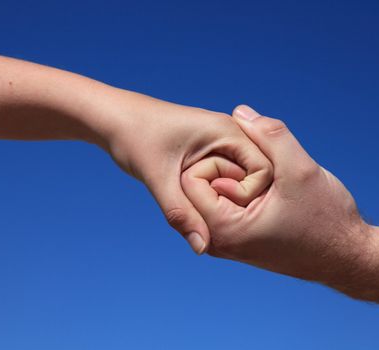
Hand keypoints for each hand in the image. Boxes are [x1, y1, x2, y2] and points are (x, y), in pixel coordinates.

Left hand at [94, 93, 272, 253]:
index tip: (225, 210)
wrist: (114, 117)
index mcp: (227, 131)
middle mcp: (230, 133)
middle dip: (241, 199)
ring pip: (240, 177)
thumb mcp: (158, 178)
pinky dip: (218, 191)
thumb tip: (202, 248)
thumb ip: (181, 213)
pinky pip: (226, 174)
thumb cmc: (134, 137)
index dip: (249, 195)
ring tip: (212, 213)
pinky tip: (204, 205)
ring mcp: (220, 141)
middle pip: (256, 174)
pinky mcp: (210, 150)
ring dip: (228, 196)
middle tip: (220, 218)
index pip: (264, 169)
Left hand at [181, 105, 373, 285]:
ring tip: (268, 185)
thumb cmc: (327, 219)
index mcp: (225, 229)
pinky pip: (223, 204)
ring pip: (212, 193)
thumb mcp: (300, 170)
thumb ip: (270, 137)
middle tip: (265, 175)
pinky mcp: (236, 238)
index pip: (190, 179)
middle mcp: (218, 241)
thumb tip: (240, 111)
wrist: (344, 255)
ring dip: (235, 178)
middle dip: (227, 168)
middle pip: (196, 186)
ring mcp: (226, 241)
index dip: (221, 160)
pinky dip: (240, 190)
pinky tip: (268, 192)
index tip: (254, 167)